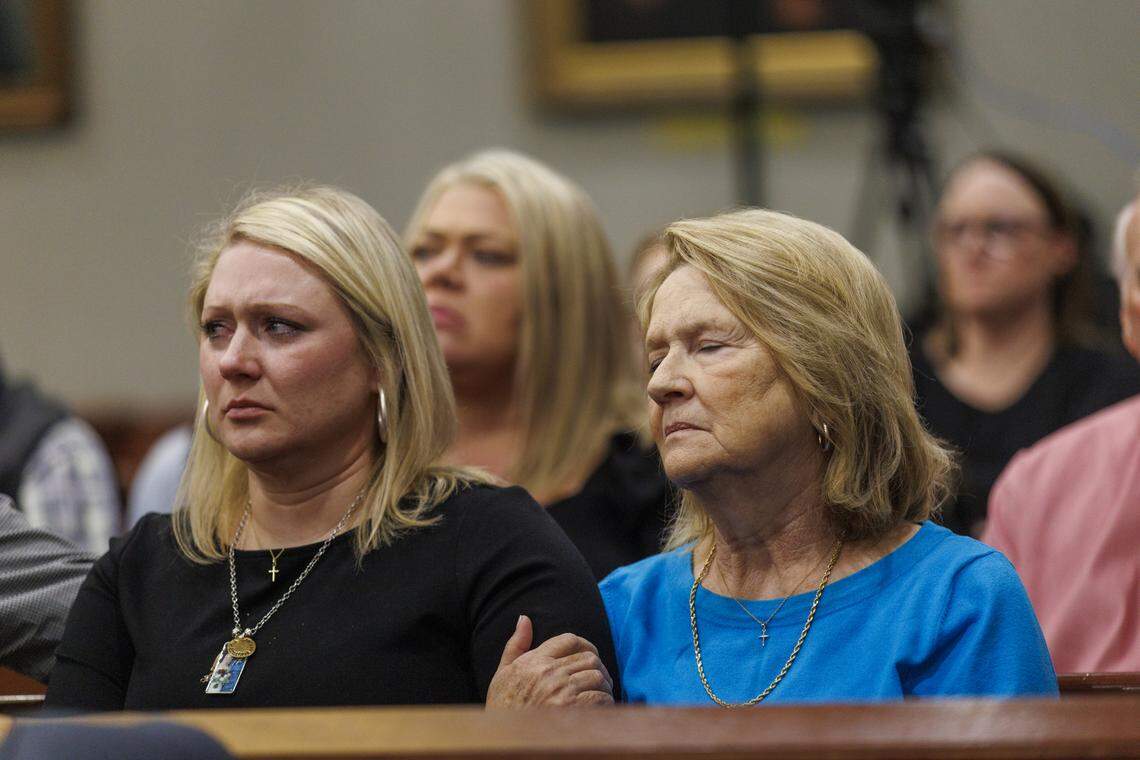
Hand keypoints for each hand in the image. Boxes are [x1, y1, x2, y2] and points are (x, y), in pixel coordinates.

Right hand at [485, 614, 613, 707]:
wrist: (504, 741)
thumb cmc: (503, 710)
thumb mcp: (502, 674)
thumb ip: (515, 646)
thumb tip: (524, 618)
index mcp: (533, 661)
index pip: (569, 640)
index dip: (586, 646)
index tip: (590, 657)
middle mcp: (548, 672)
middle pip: (589, 658)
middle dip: (598, 668)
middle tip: (599, 681)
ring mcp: (561, 691)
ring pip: (597, 676)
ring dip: (603, 686)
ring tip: (600, 695)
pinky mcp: (572, 710)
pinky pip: (600, 697)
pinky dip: (605, 702)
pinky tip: (599, 709)